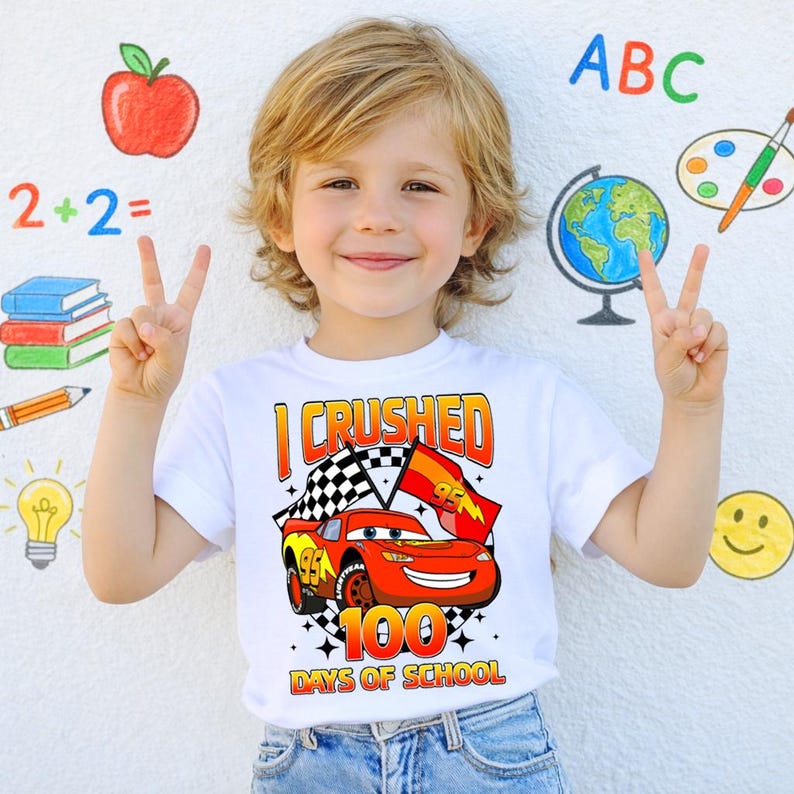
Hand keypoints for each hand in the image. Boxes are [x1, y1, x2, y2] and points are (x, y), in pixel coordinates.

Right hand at [108, 236, 209, 401]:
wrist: (141, 390)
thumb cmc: (164, 375)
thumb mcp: (174, 359)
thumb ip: (163, 340)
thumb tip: (143, 327)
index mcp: (180, 318)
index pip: (190, 289)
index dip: (198, 269)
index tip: (204, 248)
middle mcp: (160, 314)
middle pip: (152, 280)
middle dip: (147, 258)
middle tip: (143, 238)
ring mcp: (139, 319)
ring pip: (141, 311)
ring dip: (145, 335)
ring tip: (148, 353)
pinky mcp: (122, 328)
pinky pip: (126, 327)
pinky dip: (132, 343)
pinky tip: (136, 355)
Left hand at [638, 244, 727, 408]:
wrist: (691, 395)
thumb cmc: (672, 376)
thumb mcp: (665, 359)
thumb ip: (679, 340)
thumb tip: (700, 326)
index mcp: (662, 321)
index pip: (654, 294)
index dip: (649, 273)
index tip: (643, 252)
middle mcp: (682, 319)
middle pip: (691, 288)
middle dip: (697, 267)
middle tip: (703, 247)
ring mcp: (701, 324)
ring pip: (702, 313)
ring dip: (696, 337)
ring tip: (691, 355)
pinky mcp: (717, 333)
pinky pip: (715, 329)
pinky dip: (708, 344)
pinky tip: (703, 357)